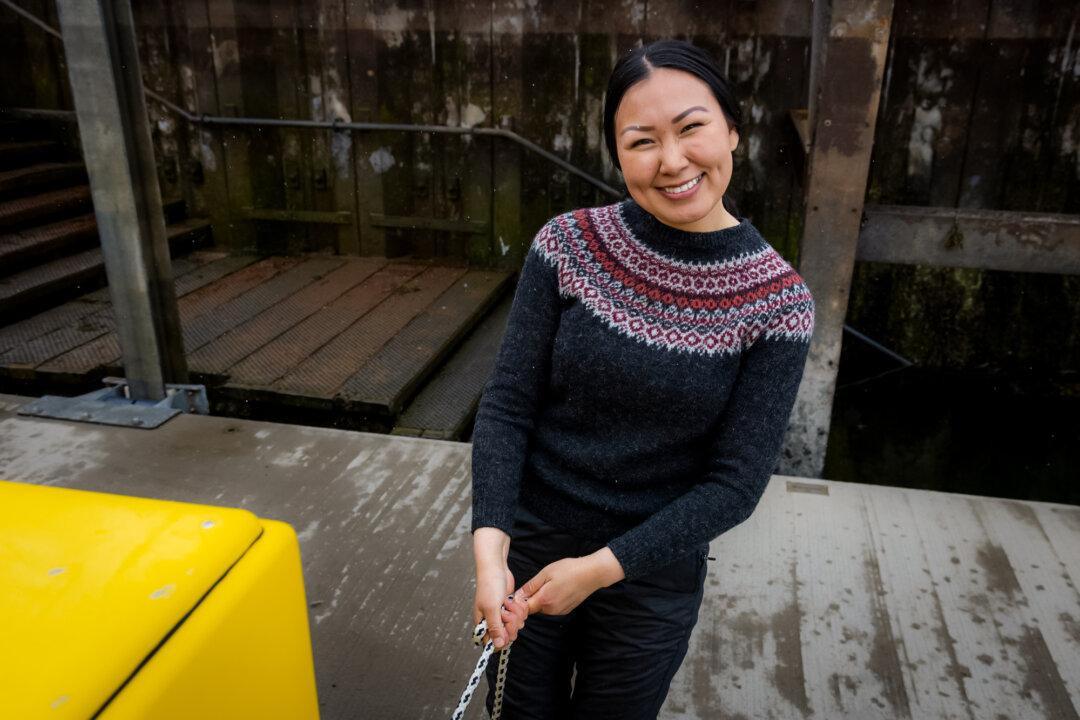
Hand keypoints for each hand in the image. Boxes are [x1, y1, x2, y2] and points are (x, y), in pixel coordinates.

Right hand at [473, 528, 528, 648]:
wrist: (496, 568)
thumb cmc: (489, 585)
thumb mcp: (492, 608)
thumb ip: (495, 627)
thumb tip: (498, 645)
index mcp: (482, 623)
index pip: (492, 642)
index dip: (502, 639)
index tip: (507, 630)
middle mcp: (492, 620)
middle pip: (507, 635)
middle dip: (511, 623)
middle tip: (507, 611)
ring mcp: (502, 614)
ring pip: (515, 625)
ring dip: (516, 614)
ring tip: (509, 603)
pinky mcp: (510, 607)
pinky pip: (519, 616)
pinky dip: (520, 609)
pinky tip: (515, 601)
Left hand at [519, 547, 624, 615]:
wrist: (592, 574)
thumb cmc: (569, 570)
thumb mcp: (546, 573)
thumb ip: (531, 586)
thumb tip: (517, 595)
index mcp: (544, 600)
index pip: (524, 608)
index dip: (519, 602)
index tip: (520, 593)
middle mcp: (551, 609)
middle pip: (533, 608)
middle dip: (531, 599)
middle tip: (537, 583)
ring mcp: (560, 611)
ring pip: (543, 608)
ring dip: (541, 599)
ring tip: (550, 584)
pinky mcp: (566, 610)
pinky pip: (552, 607)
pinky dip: (551, 600)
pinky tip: (558, 588)